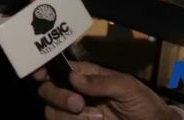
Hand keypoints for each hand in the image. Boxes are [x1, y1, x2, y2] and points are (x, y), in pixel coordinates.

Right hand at [32, 61, 180, 119]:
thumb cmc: (144, 103)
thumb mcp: (128, 88)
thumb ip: (101, 82)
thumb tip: (73, 78)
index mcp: (84, 76)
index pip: (56, 69)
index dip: (42, 69)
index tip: (40, 74)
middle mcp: (74, 93)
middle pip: (47, 91)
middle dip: (59, 97)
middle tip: (79, 105)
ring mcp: (74, 114)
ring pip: (51, 112)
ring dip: (70, 117)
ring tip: (97, 119)